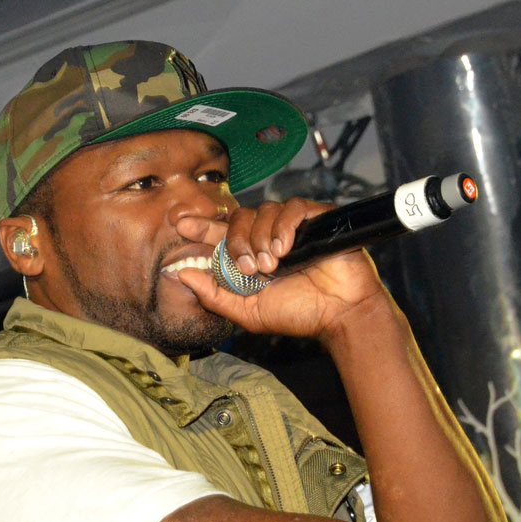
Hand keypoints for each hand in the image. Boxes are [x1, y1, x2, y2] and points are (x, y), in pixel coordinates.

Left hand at [175, 198, 390, 340]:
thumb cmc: (300, 314)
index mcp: (252, 256)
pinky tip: (285, 248)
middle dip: (237, 241)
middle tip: (250, 267)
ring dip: (262, 238)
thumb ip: (215, 295)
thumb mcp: (249, 311)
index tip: (180, 223)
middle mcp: (269, 237)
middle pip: (239, 218)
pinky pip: (293, 207)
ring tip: (273, 264)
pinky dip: (284, 226)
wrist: (341, 314)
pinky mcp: (317, 219)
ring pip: (264, 211)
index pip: (221, 233)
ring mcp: (294, 227)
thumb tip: (181, 275)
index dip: (201, 226)